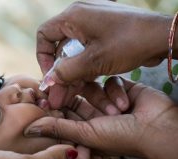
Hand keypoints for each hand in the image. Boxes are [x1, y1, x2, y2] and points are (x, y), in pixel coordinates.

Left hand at [25, 78, 177, 158]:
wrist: (159, 128)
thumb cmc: (124, 137)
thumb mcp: (86, 134)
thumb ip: (57, 129)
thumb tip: (29, 129)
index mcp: (83, 129)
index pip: (61, 114)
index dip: (51, 105)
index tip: (41, 96)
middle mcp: (93, 115)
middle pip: (73, 98)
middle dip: (70, 93)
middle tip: (62, 85)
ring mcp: (106, 101)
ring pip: (90, 87)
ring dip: (100, 97)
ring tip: (115, 111)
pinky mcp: (119, 89)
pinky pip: (108, 81)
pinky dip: (115, 90)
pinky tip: (126, 102)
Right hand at [37, 0, 170, 81]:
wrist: (163, 37)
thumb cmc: (130, 42)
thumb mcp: (94, 61)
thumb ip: (66, 72)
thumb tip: (47, 82)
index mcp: (73, 17)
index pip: (44, 35)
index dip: (43, 57)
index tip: (51, 76)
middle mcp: (80, 17)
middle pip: (59, 47)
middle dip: (59, 72)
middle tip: (59, 94)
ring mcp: (93, 24)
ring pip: (74, 51)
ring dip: (72, 72)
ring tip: (72, 93)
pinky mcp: (104, 33)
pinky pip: (87, 51)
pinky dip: (84, 67)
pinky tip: (86, 84)